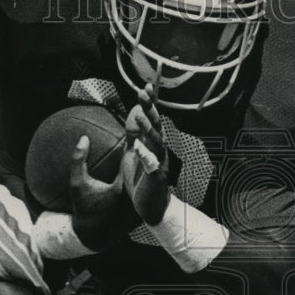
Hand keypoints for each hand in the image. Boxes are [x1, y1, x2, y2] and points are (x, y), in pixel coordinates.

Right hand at [69, 135, 138, 249]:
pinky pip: (145, 196)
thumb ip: (78, 160)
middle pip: (142, 172)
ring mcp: (139, 207)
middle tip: (140, 146)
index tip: (130, 138)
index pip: (130, 162)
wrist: (92, 234)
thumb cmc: (84, 207)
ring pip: (146, 185)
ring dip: (145, 173)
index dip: (131, 147)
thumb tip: (84, 138)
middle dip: (141, 158)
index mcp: (119, 189)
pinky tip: (141, 179)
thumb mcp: (76, 184)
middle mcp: (132, 199)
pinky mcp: (142, 214)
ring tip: (143, 162)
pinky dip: (144, 188)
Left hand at [122, 82, 170, 225]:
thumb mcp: (134, 153)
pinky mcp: (157, 179)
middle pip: (156, 125)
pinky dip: (147, 157)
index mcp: (153, 144)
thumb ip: (134, 134)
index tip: (144, 86)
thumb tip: (134, 111)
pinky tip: (140, 148)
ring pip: (156, 142)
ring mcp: (160, 163)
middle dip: (150, 108)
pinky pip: (153, 166)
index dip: (149, 103)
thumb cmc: (142, 181)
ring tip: (140, 114)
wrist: (151, 208)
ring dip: (148, 128)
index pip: (151, 119)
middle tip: (143, 92)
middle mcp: (159, 150)